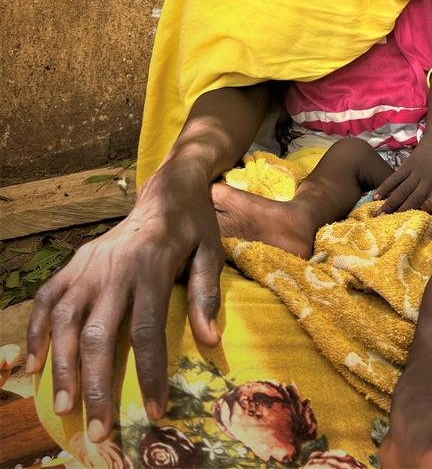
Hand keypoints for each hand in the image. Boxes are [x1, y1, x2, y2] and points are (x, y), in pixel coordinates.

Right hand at [26, 163, 223, 441]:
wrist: (167, 190)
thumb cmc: (193, 224)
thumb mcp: (211, 251)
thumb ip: (206, 293)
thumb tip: (209, 341)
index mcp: (151, 265)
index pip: (147, 330)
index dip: (150, 373)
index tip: (155, 411)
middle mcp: (114, 267)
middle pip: (99, 334)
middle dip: (97, 386)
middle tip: (99, 430)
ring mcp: (89, 264)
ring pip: (66, 321)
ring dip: (62, 366)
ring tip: (65, 407)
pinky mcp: (75, 261)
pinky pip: (48, 299)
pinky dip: (36, 331)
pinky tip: (33, 365)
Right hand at [373, 137, 431, 221]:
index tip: (430, 235)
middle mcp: (428, 182)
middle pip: (414, 202)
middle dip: (402, 215)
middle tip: (390, 228)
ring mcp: (416, 173)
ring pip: (401, 191)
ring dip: (389, 204)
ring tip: (379, 215)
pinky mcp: (407, 165)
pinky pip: (394, 178)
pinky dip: (384, 187)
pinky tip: (375, 196)